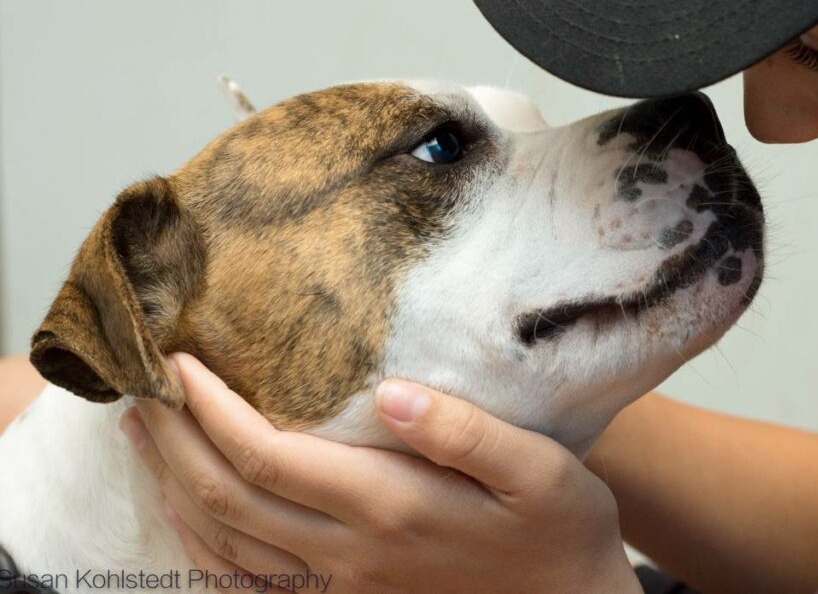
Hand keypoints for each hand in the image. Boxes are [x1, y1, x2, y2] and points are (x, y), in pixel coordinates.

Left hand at [121, 353, 640, 592]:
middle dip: (174, 441)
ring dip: (174, 488)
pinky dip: (202, 551)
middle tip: (140, 389)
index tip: (180, 364)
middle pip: (229, 500)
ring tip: (146, 438)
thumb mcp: (538, 469)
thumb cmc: (558, 530)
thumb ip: (465, 431)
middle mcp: (351, 555)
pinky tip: (186, 517)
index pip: (268, 458)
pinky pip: (251, 588)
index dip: (212, 411)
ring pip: (226, 546)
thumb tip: (393, 393)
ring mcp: (343, 588)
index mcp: (391, 508)